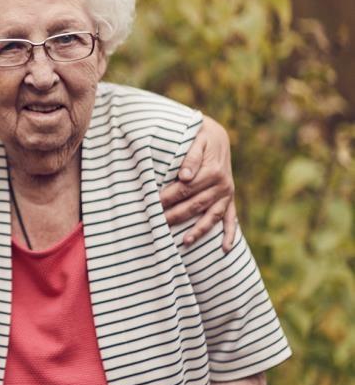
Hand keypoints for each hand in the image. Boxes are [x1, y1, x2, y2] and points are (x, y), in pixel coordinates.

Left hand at [160, 115, 236, 249]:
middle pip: (195, 205)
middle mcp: (222, 185)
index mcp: (213, 171)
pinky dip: (230, 234)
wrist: (217, 135)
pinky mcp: (230, 199)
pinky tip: (224, 249)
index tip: (153, 204)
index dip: (168, 197)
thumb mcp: (197, 139)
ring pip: (211, 216)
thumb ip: (191, 157)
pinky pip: (231, 219)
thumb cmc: (200, 136)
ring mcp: (227, 194)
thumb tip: (184, 176)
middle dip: (176, 215)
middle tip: (158, 223)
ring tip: (184, 243)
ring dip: (199, 230)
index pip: (185, 189)